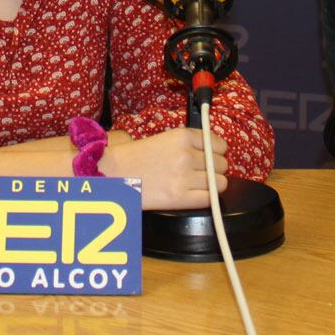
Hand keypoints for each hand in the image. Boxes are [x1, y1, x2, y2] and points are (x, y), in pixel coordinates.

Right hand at [103, 127, 227, 210]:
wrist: (112, 173)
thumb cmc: (134, 157)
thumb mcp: (164, 139)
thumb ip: (189, 143)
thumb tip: (212, 151)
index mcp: (183, 136)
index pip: (218, 144)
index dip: (217, 152)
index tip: (212, 157)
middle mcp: (186, 154)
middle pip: (221, 163)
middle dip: (216, 169)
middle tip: (203, 173)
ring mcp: (184, 177)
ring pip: (220, 182)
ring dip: (213, 185)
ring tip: (200, 185)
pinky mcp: (180, 197)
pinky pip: (209, 198)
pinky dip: (207, 198)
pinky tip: (196, 195)